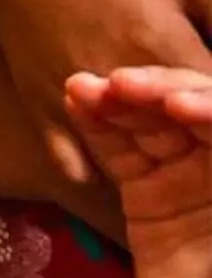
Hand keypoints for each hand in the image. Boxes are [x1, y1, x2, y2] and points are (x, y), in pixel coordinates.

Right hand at [0, 0, 211, 182]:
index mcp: (163, 46)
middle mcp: (120, 87)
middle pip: (179, 142)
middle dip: (197, 145)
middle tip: (205, 155)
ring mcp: (77, 104)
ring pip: (130, 164)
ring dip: (158, 172)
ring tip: (181, 182)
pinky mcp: (41, 110)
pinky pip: (75, 165)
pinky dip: (102, 177)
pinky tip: (126, 180)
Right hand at [66, 66, 211, 277]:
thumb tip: (209, 136)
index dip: (207, 104)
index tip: (177, 106)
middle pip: (193, 109)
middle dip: (160, 91)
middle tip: (122, 86)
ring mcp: (186, 174)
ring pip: (154, 124)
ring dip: (122, 100)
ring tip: (86, 87)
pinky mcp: (147, 192)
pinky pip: (123, 153)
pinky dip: (99, 126)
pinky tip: (78, 101)